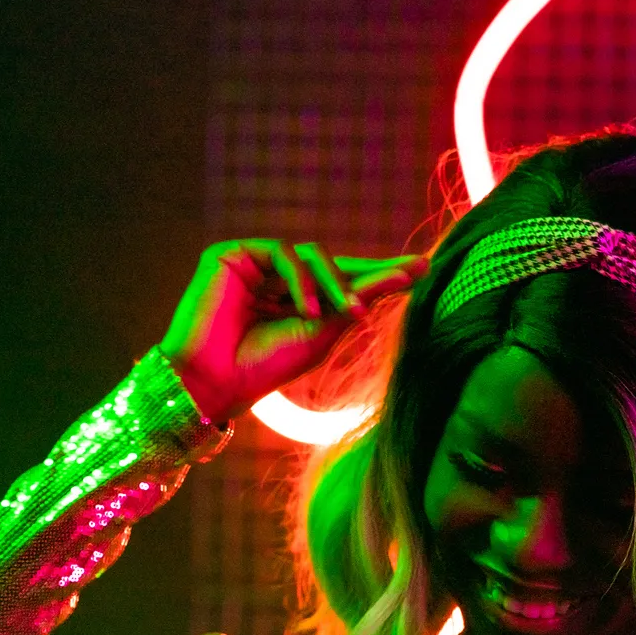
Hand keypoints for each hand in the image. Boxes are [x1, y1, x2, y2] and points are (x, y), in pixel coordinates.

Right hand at [157, 239, 429, 420]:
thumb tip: (416, 269)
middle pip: (330, 262)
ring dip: (335, 282)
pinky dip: (301, 279)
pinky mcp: (230, 256)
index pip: (340, 280)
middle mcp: (273, 280)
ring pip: (311, 254)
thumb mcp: (325, 330)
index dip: (377, 275)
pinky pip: (282, 252)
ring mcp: (252, 266)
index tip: (420, 270)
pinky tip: (306, 308)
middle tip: (404, 278)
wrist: (215, 382)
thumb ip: (362, 296)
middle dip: (365, 275)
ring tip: (346, 313)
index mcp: (293, 301)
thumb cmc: (266, 366)